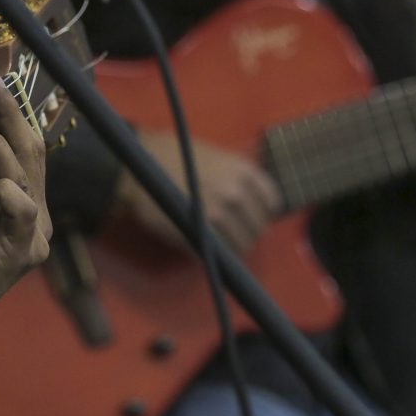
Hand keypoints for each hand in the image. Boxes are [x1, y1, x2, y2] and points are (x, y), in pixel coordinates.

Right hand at [114, 130, 282, 253]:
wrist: (144, 165)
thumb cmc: (179, 160)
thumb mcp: (218, 159)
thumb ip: (240, 179)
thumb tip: (255, 208)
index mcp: (243, 171)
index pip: (272, 203)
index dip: (263, 214)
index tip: (252, 219)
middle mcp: (236, 191)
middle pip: (258, 227)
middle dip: (248, 234)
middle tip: (234, 236)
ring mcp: (219, 213)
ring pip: (242, 244)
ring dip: (234, 249)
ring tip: (221, 247)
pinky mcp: (202, 231)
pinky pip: (222, 253)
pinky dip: (219, 256)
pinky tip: (208, 247)